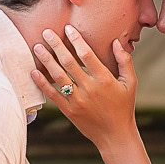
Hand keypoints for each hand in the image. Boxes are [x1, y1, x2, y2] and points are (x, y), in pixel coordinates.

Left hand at [33, 25, 138, 152]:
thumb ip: (124, 61)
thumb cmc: (124, 106)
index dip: (76, 40)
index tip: (67, 28)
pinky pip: (53, 95)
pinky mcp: (69, 111)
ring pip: (58, 77)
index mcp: (105, 79)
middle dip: (56, 45)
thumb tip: (116, 41)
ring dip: (46, 60)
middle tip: (46, 32)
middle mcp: (90, 89)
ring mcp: (78, 100)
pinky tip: (34, 72)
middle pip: (69, 62)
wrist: (115, 135)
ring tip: (37, 47)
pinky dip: (42, 83)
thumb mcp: (130, 83)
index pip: (87, 55)